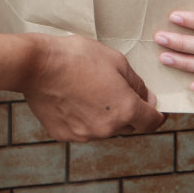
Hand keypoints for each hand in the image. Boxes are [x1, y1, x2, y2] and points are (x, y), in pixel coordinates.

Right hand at [22, 34, 165, 141]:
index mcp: (124, 109)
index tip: (154, 108)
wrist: (37, 65)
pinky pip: (82, 129)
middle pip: (127, 125)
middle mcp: (107, 129)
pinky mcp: (65, 135)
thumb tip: (147, 99)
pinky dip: (82, 118)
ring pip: (104, 128)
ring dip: (104, 115)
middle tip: (115, 89)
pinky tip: (73, 98)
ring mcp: (84, 134)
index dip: (156, 115)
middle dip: (128, 111)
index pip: (151, 122)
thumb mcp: (116, 61)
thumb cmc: (77, 57)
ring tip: (89, 89)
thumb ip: (136, 84)